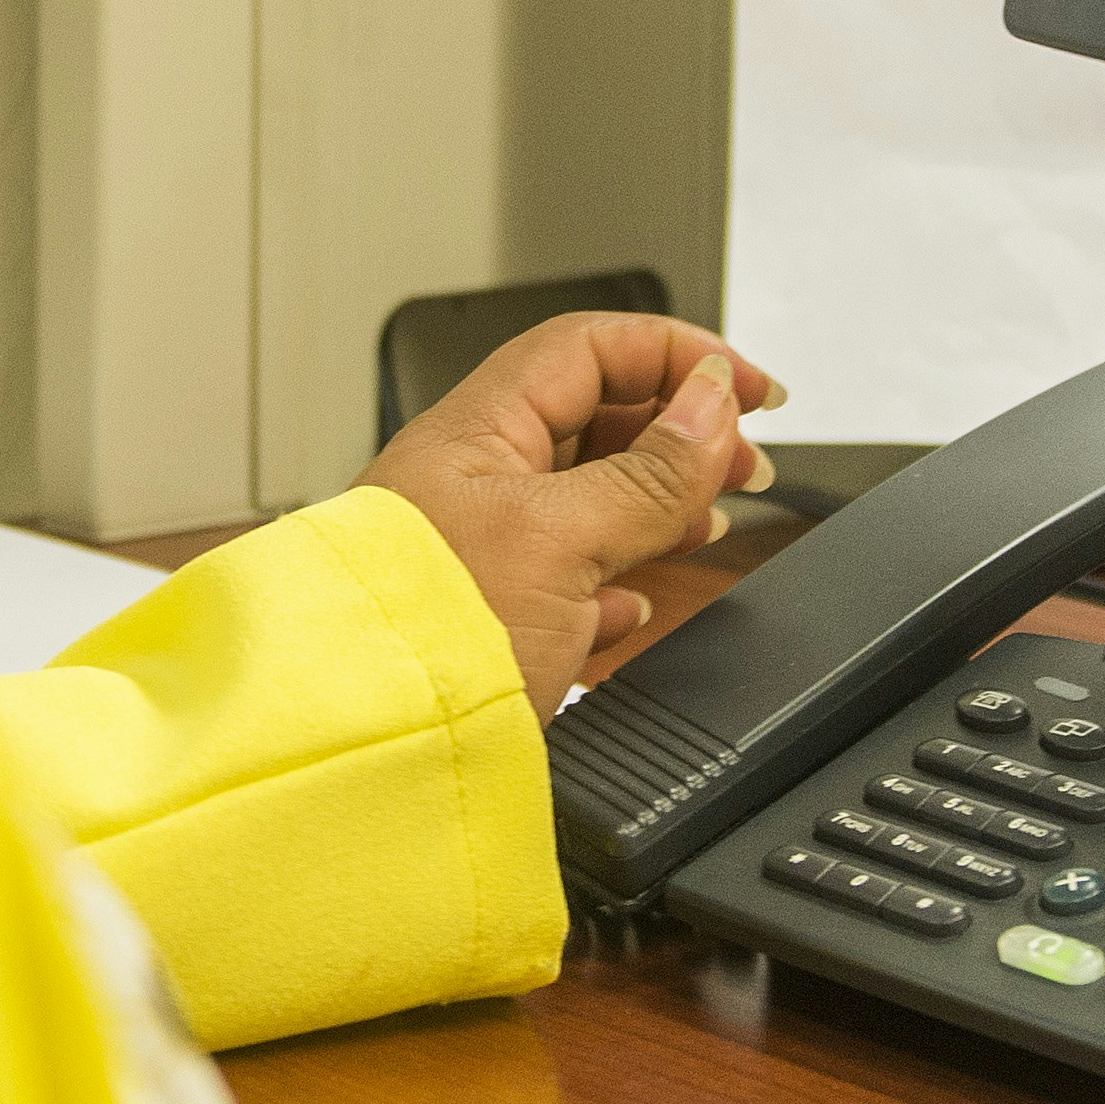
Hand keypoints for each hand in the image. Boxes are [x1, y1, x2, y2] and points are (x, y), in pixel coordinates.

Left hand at [358, 312, 780, 697]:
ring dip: (655, 504)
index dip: (679, 354)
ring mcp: (475, 553)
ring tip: (705, 524)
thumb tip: (714, 401)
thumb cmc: (423, 638)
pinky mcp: (482, 624)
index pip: (591, 349)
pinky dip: (611, 584)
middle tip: (745, 464)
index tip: (751, 389)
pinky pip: (560, 580)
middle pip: (593, 419)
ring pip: (583, 500)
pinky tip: (629, 606)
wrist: (353, 753)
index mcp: (475, 432)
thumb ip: (648, 473)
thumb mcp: (560, 540)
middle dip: (678, 432)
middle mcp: (470, 482)